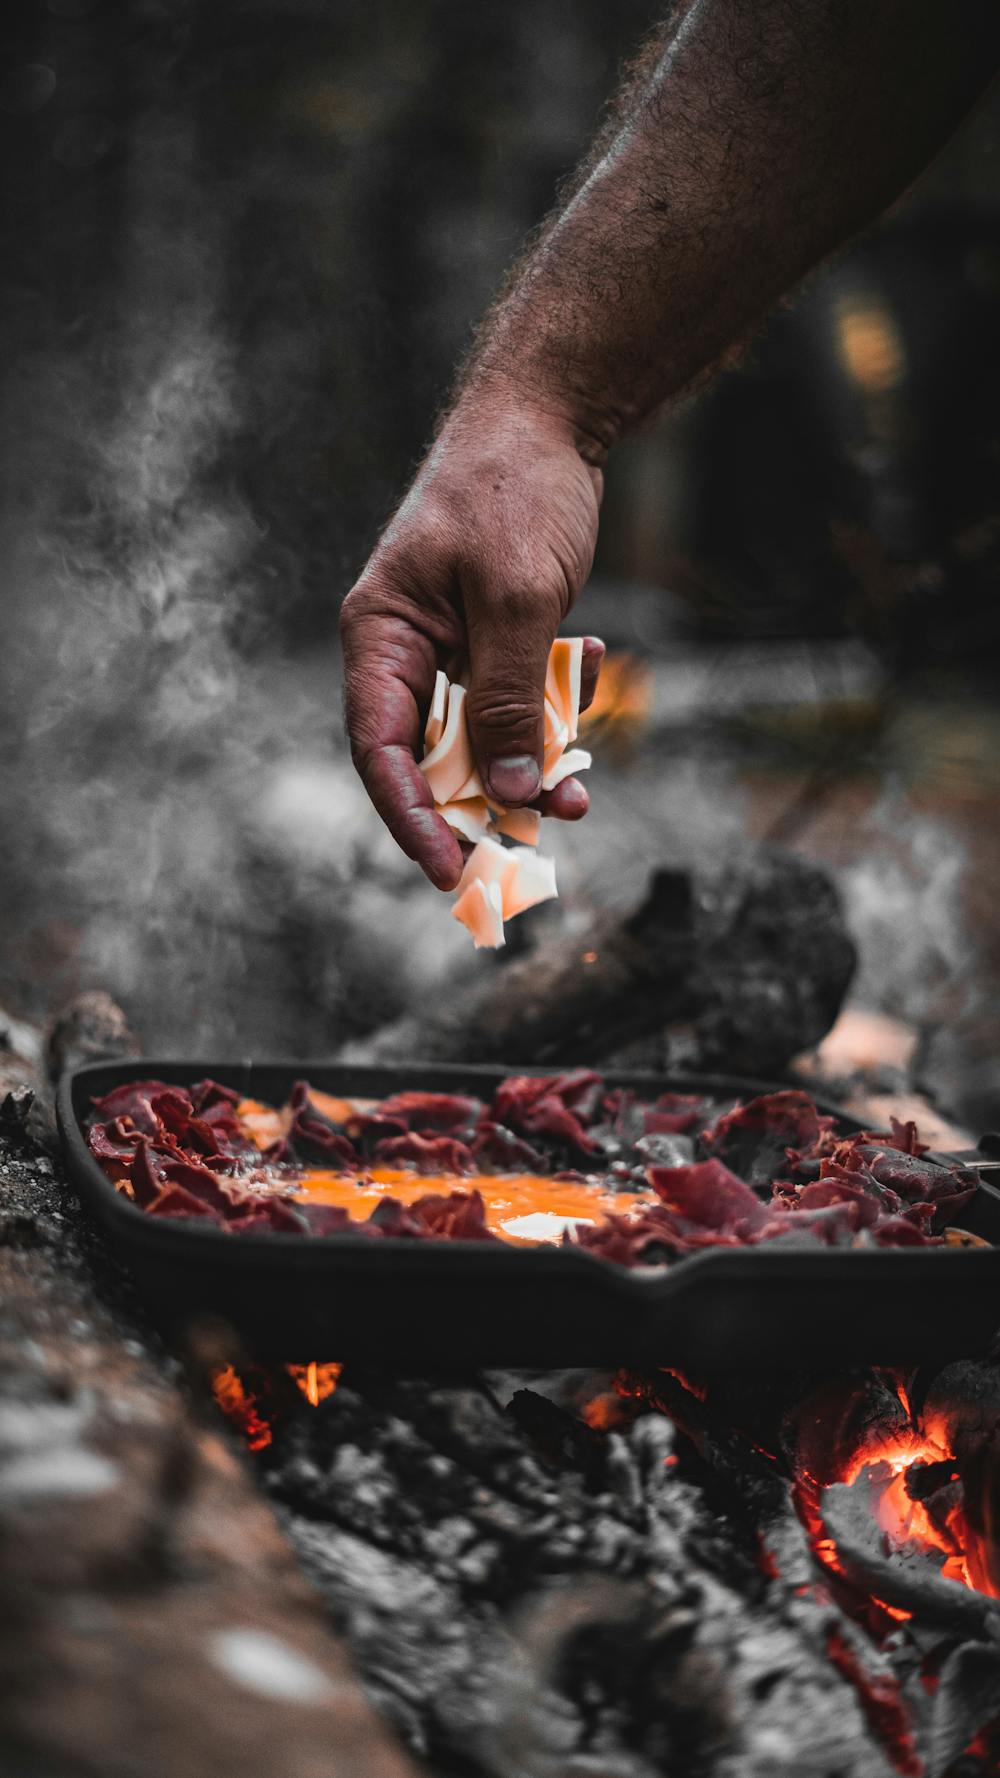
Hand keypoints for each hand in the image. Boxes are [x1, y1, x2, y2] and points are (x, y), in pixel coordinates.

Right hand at [340, 391, 604, 888]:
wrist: (551, 416)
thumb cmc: (512, 489)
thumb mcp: (515, 601)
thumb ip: (508, 698)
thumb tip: (505, 791)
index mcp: (381, 637)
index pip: (379, 749)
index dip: (411, 816)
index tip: (448, 867)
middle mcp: (406, 651)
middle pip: (430, 757)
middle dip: (480, 804)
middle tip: (525, 851)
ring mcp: (451, 649)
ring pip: (482, 738)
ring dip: (527, 770)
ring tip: (574, 797)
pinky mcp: (494, 642)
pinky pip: (516, 704)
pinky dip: (550, 719)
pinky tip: (586, 701)